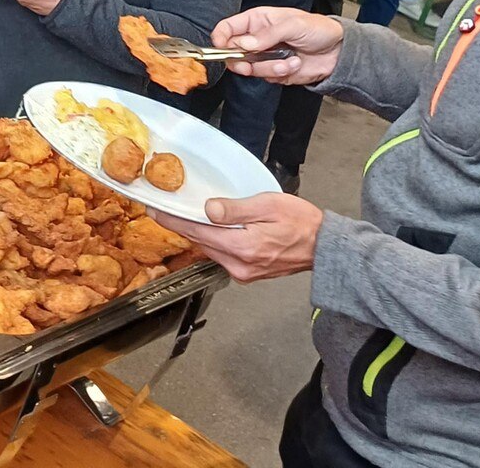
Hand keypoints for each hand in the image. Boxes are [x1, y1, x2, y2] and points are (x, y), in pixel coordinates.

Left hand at [147, 193, 323, 281]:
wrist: (324, 247)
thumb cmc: (301, 222)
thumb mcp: (268, 204)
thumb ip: (235, 209)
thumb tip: (208, 210)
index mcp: (243, 247)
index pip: (197, 232)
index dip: (173, 221)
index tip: (154, 211)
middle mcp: (239, 265)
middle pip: (201, 243)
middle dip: (183, 226)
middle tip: (166, 209)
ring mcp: (243, 273)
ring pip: (210, 250)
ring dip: (199, 234)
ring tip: (187, 216)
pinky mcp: (248, 274)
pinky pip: (222, 255)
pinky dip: (215, 242)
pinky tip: (214, 229)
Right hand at [211, 6, 342, 86]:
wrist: (338, 52)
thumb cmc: (318, 29)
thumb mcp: (293, 25)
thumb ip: (267, 35)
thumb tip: (244, 44)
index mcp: (257, 20)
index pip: (228, 28)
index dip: (220, 38)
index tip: (222, 47)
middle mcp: (257, 39)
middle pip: (233, 52)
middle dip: (242, 60)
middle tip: (250, 62)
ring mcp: (264, 56)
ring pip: (249, 68)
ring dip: (269, 67)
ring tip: (289, 61)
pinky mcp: (274, 72)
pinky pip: (266, 78)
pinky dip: (280, 74)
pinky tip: (295, 64)